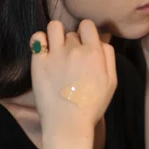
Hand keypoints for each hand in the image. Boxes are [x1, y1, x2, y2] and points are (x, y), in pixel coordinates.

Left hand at [30, 20, 116, 148]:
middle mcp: (74, 49)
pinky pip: (37, 38)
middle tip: (71, 59)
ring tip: (56, 49)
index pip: (87, 25)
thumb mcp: (112, 82)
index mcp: (94, 53)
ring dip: (56, 35)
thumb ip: (109, 57)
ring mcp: (55, 54)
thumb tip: (101, 40)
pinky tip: (44, 51)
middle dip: (72, 42)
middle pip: (72, 32)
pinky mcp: (38, 62)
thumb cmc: (92, 106)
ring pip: (54, 27)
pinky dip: (40, 41)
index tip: (85, 44)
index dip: (86, 33)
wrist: (68, 124)